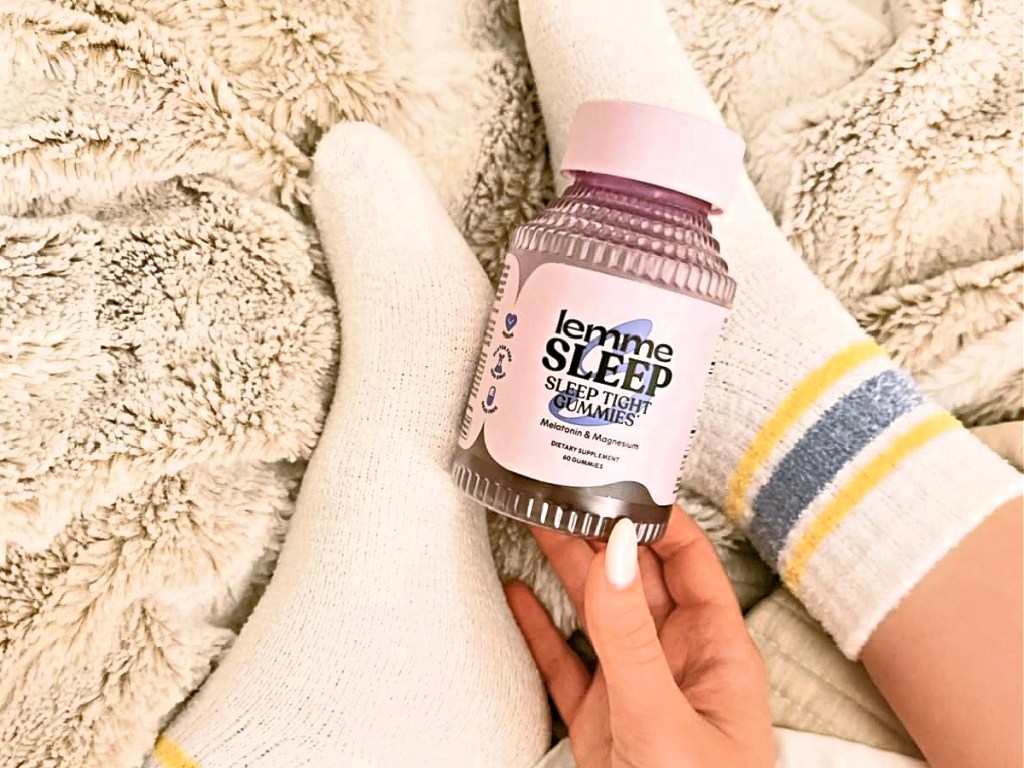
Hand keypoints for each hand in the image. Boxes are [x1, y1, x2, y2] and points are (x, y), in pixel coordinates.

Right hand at [505, 506, 774, 767]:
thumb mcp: (663, 718)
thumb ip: (632, 639)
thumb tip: (616, 554)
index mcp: (718, 655)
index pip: (690, 563)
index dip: (656, 520)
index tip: (619, 483)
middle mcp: (678, 665)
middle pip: (638, 578)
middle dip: (602, 532)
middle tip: (564, 493)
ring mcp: (636, 692)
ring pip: (598, 613)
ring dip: (567, 569)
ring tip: (537, 522)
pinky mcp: (599, 723)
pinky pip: (565, 662)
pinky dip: (540, 629)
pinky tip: (520, 597)